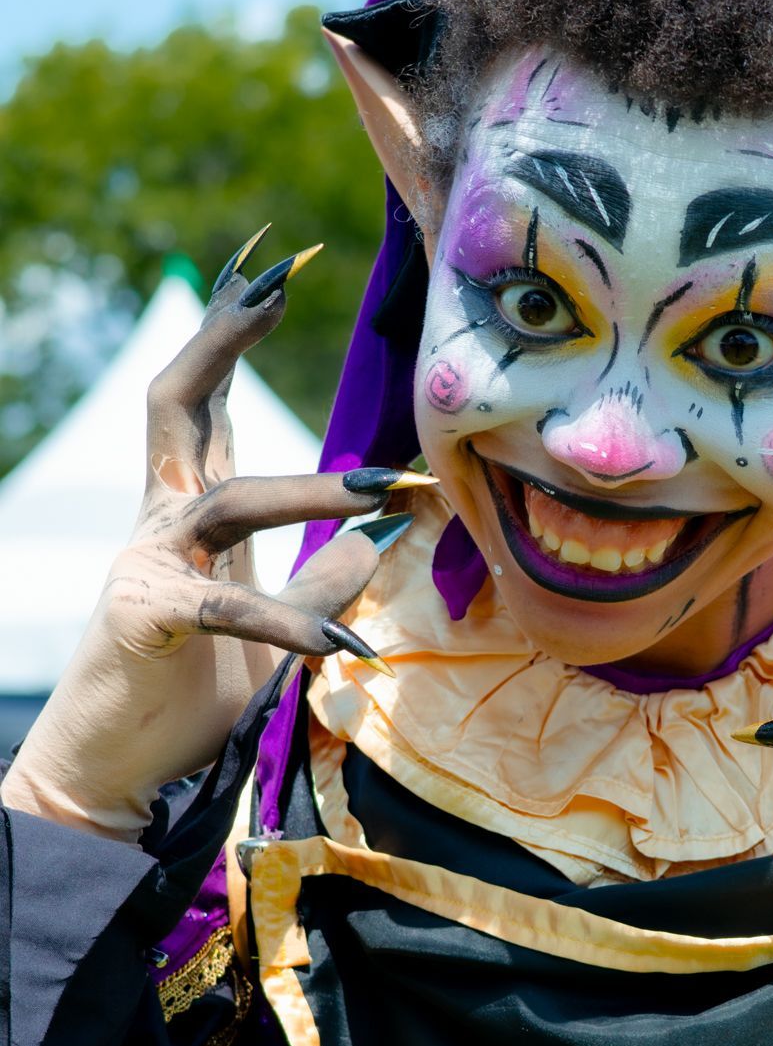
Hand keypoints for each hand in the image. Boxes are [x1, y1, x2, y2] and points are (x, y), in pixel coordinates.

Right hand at [1, 229, 422, 839]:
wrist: (110, 773)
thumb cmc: (187, 696)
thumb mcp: (272, 631)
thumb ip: (319, 580)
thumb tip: (380, 538)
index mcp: (187, 514)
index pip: (207, 402)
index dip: (235, 334)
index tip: (279, 272)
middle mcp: (160, 523)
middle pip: (180, 402)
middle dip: (223, 337)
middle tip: (276, 278)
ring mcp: (145, 566)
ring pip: (228, 498)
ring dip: (313, 489)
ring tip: (389, 491)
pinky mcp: (145, 622)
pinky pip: (227, 610)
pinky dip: (292, 625)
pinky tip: (344, 646)